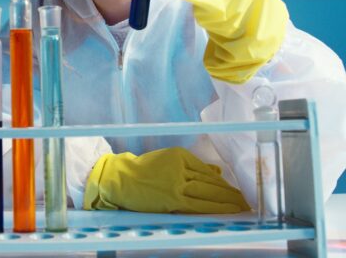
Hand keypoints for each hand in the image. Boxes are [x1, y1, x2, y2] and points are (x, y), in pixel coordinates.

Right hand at [83, 147, 249, 213]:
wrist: (120, 179)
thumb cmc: (142, 170)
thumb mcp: (167, 160)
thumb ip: (192, 166)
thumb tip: (216, 170)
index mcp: (180, 155)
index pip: (208, 171)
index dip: (224, 182)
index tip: (236, 189)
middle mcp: (181, 167)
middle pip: (212, 182)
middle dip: (231, 192)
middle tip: (246, 200)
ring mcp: (177, 183)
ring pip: (208, 193)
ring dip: (227, 201)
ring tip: (241, 206)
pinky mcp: (173, 199)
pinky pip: (199, 205)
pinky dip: (215, 208)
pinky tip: (227, 211)